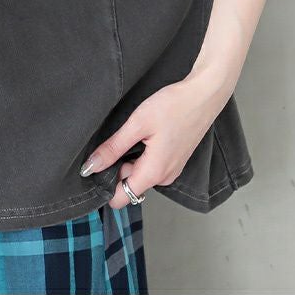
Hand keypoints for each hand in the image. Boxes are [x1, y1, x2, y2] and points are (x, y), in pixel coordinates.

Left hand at [81, 70, 235, 208]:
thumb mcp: (137, 125)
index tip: (96, 167)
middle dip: (116, 167)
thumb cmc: (173, 106)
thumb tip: (90, 167)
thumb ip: (113, 148)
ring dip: (129, 159)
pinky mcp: (175, 160)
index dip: (105, 187)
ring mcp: (171, 169)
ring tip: (131, 134)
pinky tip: (142, 135)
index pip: (122, 198)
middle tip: (114, 140)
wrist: (203, 95)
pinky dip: (141, 155)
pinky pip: (151, 166)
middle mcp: (164, 177)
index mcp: (153, 173)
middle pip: (129, 184)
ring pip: (139, 174)